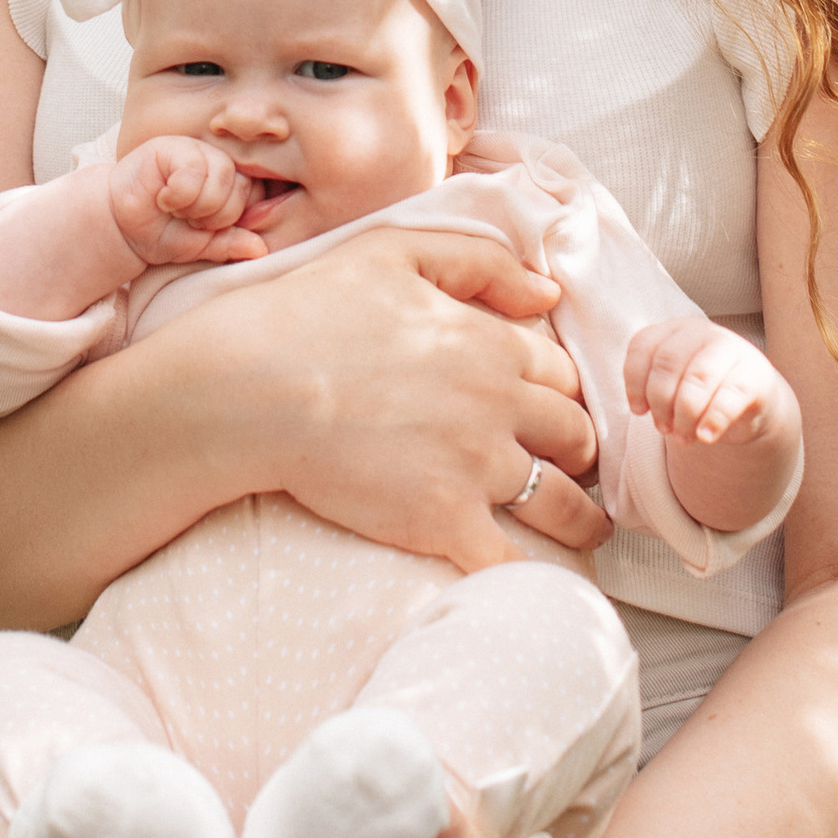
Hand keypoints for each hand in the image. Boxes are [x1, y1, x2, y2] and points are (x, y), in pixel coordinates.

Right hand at [107, 135, 263, 269]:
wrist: (122, 228)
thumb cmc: (161, 232)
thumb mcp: (201, 246)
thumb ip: (230, 244)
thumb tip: (261, 250)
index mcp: (230, 184)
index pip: (257, 197)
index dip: (232, 222)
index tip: (205, 230)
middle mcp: (218, 163)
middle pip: (243, 188)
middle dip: (214, 217)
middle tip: (186, 219)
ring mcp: (197, 151)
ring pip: (223, 177)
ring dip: (196, 206)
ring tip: (175, 208)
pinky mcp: (173, 146)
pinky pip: (195, 168)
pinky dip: (179, 194)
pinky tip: (163, 198)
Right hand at [160, 228, 607, 572]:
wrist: (252, 388)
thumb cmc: (312, 312)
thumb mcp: (395, 252)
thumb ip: (480, 262)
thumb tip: (547, 296)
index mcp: (489, 343)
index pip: (561, 375)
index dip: (561, 392)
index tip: (556, 411)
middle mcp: (497, 405)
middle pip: (575, 438)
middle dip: (581, 454)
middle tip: (576, 469)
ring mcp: (473, 468)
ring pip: (561, 505)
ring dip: (581, 522)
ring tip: (585, 533)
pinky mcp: (442, 522)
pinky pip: (508, 562)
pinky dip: (527, 576)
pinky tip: (533, 585)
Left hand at [620, 314, 794, 452]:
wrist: (754, 399)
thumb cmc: (703, 391)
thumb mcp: (676, 384)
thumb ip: (656, 388)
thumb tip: (642, 409)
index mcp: (676, 329)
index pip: (643, 346)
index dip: (634, 382)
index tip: (639, 411)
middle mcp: (702, 332)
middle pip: (668, 363)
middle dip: (660, 402)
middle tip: (664, 429)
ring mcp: (732, 349)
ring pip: (697, 378)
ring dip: (684, 415)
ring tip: (682, 439)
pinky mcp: (755, 376)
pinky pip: (729, 397)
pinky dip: (713, 420)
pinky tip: (705, 437)